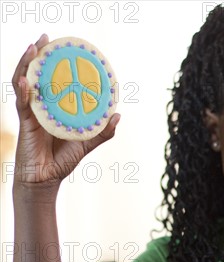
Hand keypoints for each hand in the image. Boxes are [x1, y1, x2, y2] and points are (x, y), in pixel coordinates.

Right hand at [12, 34, 119, 185]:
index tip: (66, 47)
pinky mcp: (25, 122)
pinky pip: (23, 103)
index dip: (58, 64)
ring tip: (33, 48)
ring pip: (26, 83)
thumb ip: (102, 132)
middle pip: (38, 76)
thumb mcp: (87, 143)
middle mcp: (42, 106)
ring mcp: (32, 112)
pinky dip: (23, 90)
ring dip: (27, 64)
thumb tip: (118, 115)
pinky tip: (25, 80)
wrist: (46, 180)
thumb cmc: (64, 160)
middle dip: (40, 55)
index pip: (56, 81)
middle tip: (46, 38)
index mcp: (56, 107)